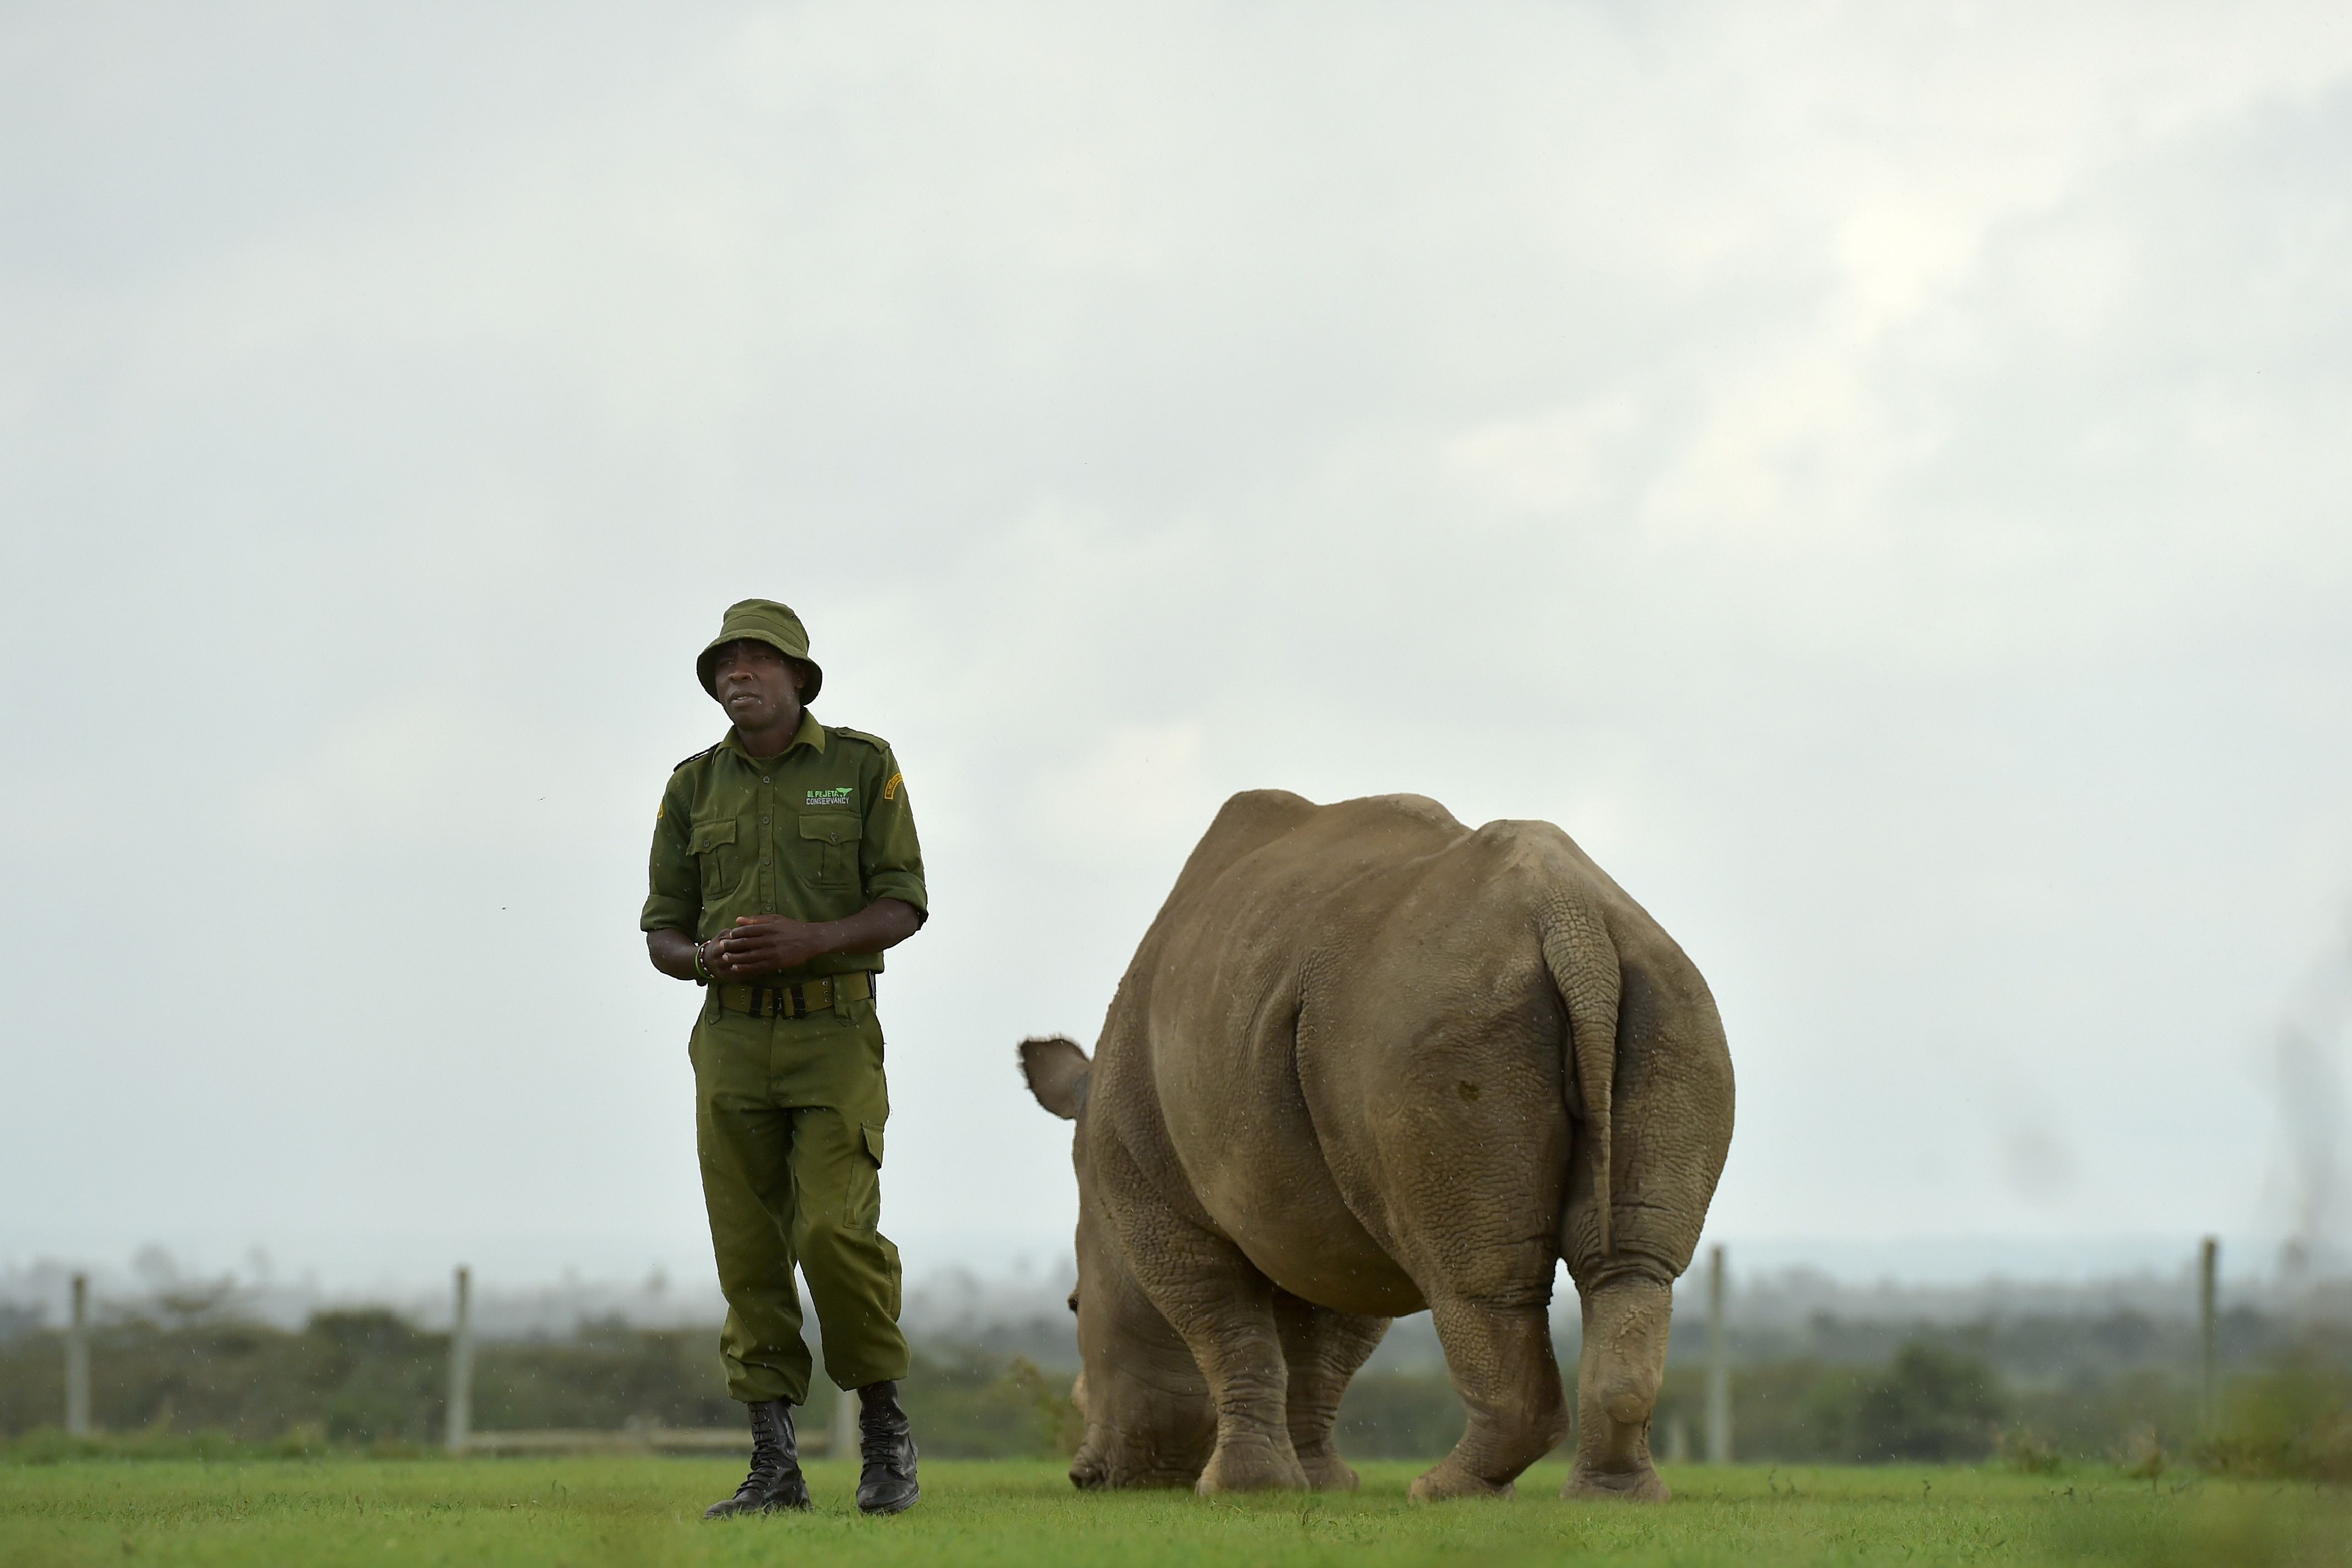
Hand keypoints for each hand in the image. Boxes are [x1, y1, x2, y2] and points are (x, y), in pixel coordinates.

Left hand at [704, 915, 835, 979]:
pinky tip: (737, 967)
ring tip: (725, 958)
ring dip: (735, 957)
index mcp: (768, 927)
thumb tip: (738, 919)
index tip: (728, 935)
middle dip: (731, 945)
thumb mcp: (776, 919)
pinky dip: (746, 967)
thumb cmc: (792, 928)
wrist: (810, 940)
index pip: (747, 930)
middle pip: (746, 943)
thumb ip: (757, 919)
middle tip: (721, 947)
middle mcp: (769, 939)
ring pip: (749, 956)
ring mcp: (772, 952)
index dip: (735, 933)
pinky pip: (757, 966)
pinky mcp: (776, 962)